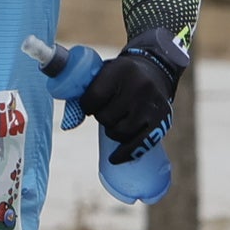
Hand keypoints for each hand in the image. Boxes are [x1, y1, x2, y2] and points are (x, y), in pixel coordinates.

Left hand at [79, 29, 188, 149]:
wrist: (154, 72)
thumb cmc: (120, 78)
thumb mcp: (103, 73)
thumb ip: (83, 92)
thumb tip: (68, 125)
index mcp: (121, 71)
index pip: (94, 97)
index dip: (86, 106)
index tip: (90, 105)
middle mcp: (139, 86)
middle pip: (107, 117)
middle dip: (103, 117)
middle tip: (109, 109)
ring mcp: (151, 105)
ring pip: (120, 132)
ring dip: (113, 131)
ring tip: (118, 120)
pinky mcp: (162, 121)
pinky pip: (140, 144)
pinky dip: (126, 153)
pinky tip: (115, 158)